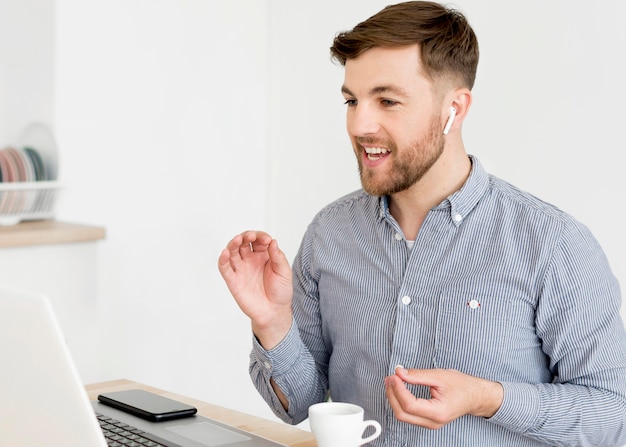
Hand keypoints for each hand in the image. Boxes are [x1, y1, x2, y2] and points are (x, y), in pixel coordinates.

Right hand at [218, 231, 292, 348]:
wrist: (274, 312)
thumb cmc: (280, 291)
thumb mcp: (284, 272)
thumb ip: (278, 257)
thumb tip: (273, 242)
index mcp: (263, 255)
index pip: (258, 240)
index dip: (261, 237)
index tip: (267, 240)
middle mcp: (250, 260)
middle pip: (243, 242)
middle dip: (246, 236)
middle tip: (251, 236)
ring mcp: (241, 269)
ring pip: (232, 252)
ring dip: (233, 243)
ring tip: (237, 239)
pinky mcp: (233, 280)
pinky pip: (225, 268)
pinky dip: (222, 259)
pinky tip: (225, 253)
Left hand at [385, 367, 503, 428]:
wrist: (475, 396)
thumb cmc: (461, 386)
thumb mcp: (440, 376)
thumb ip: (418, 375)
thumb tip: (399, 373)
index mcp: (438, 412)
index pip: (410, 405)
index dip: (398, 389)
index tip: (394, 375)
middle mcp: (433, 422)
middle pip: (402, 414)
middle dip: (392, 395)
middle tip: (390, 377)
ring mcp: (429, 423)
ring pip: (403, 415)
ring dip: (394, 398)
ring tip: (392, 380)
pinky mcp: (426, 420)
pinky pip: (408, 414)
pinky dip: (400, 401)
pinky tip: (398, 388)